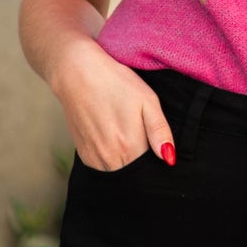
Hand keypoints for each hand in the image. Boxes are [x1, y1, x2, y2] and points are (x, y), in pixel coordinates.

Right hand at [51, 39, 176, 170]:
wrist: (76, 73)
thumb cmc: (115, 82)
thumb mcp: (147, 100)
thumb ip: (160, 131)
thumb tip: (170, 159)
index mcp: (130, 147)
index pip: (151, 169)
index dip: (156, 159)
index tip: (154, 144)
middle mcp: (111, 158)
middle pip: (134, 173)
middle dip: (141, 162)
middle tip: (139, 134)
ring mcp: (95, 158)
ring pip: (118, 172)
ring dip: (126, 161)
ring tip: (123, 132)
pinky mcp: (84, 155)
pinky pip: (104, 167)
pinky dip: (111, 158)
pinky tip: (111, 136)